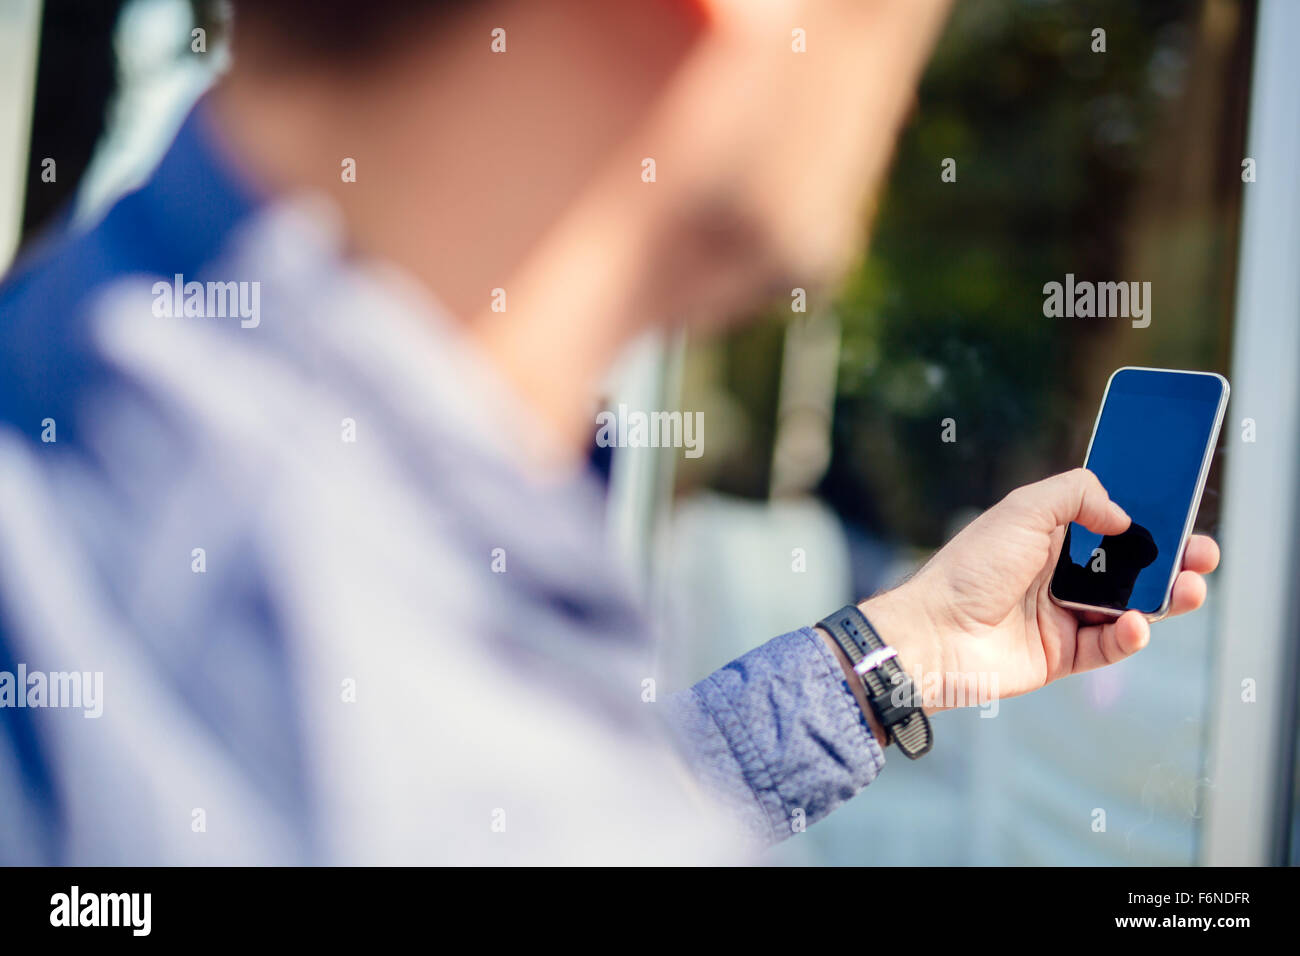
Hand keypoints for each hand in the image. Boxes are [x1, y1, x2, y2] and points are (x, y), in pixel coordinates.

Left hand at [857, 468, 1219, 712]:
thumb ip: (1076, 494)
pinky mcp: (1060, 654)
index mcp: (1048, 535)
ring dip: (1165, 598)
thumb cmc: (969, 568)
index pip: (1111, 523)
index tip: (1183, 513)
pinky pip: (1109, 645)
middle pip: (1130, 567)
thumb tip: (1123, 515)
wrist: (934, 633)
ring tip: (1187, 588)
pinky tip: (1136, 623)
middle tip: (1201, 555)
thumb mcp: (1022, 509)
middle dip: (1172, 560)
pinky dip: (1130, 635)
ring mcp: (1061, 615)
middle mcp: (1057, 574)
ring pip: (1129, 606)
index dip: (1149, 520)